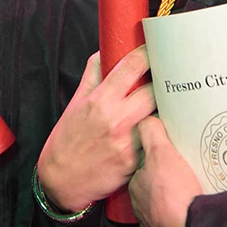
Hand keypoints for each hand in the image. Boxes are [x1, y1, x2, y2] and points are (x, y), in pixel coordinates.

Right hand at [38, 45, 154, 211]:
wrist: (61, 179)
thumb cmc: (67, 139)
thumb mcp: (76, 101)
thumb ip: (92, 74)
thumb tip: (105, 52)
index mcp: (101, 100)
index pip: (132, 66)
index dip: (147, 52)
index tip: (154, 47)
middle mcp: (116, 119)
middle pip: (154, 89)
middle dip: (160, 80)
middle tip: (165, 75)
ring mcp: (128, 141)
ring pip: (159, 114)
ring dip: (162, 106)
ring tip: (165, 100)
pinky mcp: (135, 161)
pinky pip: (154, 140)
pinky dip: (158, 131)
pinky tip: (159, 127)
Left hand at [129, 116, 201, 226]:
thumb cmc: (175, 197)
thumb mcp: (160, 153)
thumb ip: (151, 133)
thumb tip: (149, 119)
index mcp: (136, 184)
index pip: (144, 161)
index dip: (156, 152)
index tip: (169, 150)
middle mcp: (142, 203)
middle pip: (155, 178)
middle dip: (167, 172)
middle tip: (184, 165)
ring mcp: (156, 217)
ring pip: (166, 195)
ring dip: (176, 188)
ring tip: (192, 181)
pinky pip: (177, 209)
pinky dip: (183, 204)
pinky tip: (193, 198)